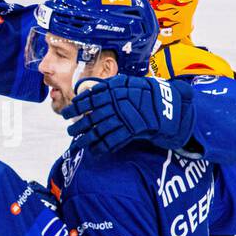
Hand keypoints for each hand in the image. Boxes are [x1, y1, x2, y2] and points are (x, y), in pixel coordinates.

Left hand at [62, 75, 193, 153]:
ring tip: (76, 144)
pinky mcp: (132, 131)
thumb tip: (88, 89)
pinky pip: (112, 141)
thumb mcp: (128, 83)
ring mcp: (124, 118)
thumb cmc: (147, 93)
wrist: (169, 104)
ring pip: (99, 131)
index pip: (89, 98)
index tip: (66, 112)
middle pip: (91, 117)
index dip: (76, 107)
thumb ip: (110, 87)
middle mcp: (117, 103)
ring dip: (85, 139)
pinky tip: (94, 152)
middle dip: (78, 126)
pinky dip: (101, 148)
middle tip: (69, 131)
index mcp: (114, 89)